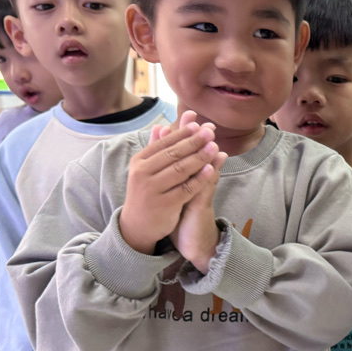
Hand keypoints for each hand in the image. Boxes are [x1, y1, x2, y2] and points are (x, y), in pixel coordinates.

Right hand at [118, 117, 220, 255]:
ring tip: (214, 147)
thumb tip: (161, 125)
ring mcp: (152, 189)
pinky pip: (186, 189)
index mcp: (139, 161)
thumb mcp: (146, 170)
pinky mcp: (164, 205)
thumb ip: (155, 148)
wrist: (137, 226)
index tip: (198, 124)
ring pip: (180, 170)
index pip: (164, 143)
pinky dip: (199, 178)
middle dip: (194, 141)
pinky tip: (211, 169)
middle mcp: (142, 173)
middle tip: (210, 132)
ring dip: (199, 157)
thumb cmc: (145, 192)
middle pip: (173, 154)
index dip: (182, 133)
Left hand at [168, 111, 226, 271]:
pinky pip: (209, 185)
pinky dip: (211, 172)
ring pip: (207, 166)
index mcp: (187, 179)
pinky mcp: (204, 204)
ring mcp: (203, 192)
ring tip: (211, 131)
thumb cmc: (183, 217)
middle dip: (196, 136)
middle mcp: (197, 182)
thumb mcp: (173, 195)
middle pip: (197, 155)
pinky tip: (217, 160)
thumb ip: (171, 176)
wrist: (194, 243)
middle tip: (198, 116)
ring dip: (209, 148)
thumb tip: (162, 161)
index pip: (185, 153)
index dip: (184, 135)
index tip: (184, 115)